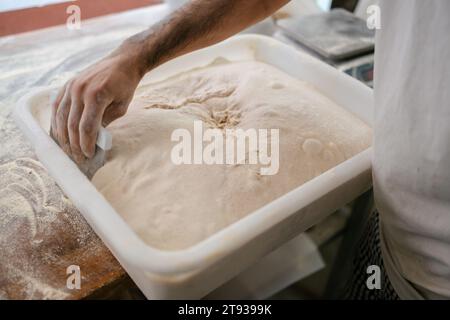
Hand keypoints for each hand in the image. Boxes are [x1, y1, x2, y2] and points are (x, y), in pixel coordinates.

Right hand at [51, 48, 143, 162]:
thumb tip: (93, 140)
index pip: (86, 127)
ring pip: (60, 116)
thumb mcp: (121, 107)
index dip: (86, 144)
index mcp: (96, 95)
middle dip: (74, 144)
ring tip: (68, 150)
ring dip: (63, 136)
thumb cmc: (125, 85)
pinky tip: (60, 133)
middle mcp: (80, 90)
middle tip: (78, 158)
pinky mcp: (67, 84)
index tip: (89, 155)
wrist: (122, 62)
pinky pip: (57, 105)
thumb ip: (106, 122)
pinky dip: (56, 121)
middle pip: (71, 124)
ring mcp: (71, 86)